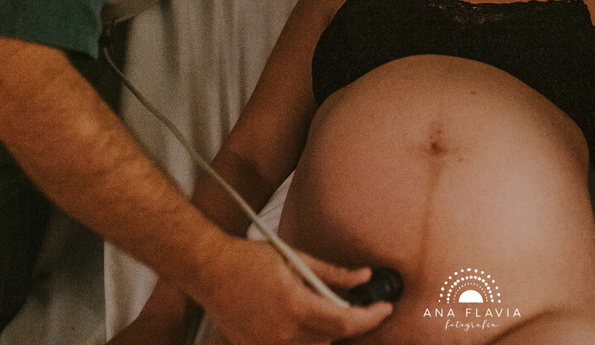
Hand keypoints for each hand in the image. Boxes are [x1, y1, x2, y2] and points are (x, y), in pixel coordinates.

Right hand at [198, 238, 392, 344]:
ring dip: (325, 333)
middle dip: (347, 323)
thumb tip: (363, 276)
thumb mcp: (296, 258)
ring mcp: (266, 344)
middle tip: (354, 305)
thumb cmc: (249, 259)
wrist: (209, 270)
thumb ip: (333, 273)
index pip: (345, 323)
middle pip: (331, 338)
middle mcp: (282, 331)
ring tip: (321, 309)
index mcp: (295, 306)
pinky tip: (301, 321)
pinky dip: (303, 339)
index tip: (384, 309)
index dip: (370, 318)